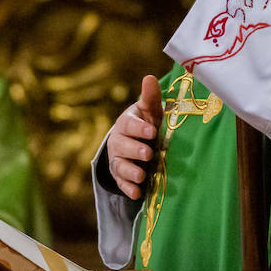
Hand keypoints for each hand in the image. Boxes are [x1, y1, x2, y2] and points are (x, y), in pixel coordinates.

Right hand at [106, 76, 163, 200]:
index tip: (152, 130)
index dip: (139, 128)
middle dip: (135, 150)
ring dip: (130, 171)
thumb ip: (150, 97)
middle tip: (148, 152)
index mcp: (126, 123)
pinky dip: (128, 188)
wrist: (136, 141)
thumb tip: (149, 77)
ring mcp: (118, 159)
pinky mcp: (120, 176)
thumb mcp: (149, 110)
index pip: (129, 124)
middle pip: (122, 146)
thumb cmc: (146, 123)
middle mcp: (118, 141)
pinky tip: (137, 193)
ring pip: (119, 165)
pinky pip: (121, 183)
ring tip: (142, 175)